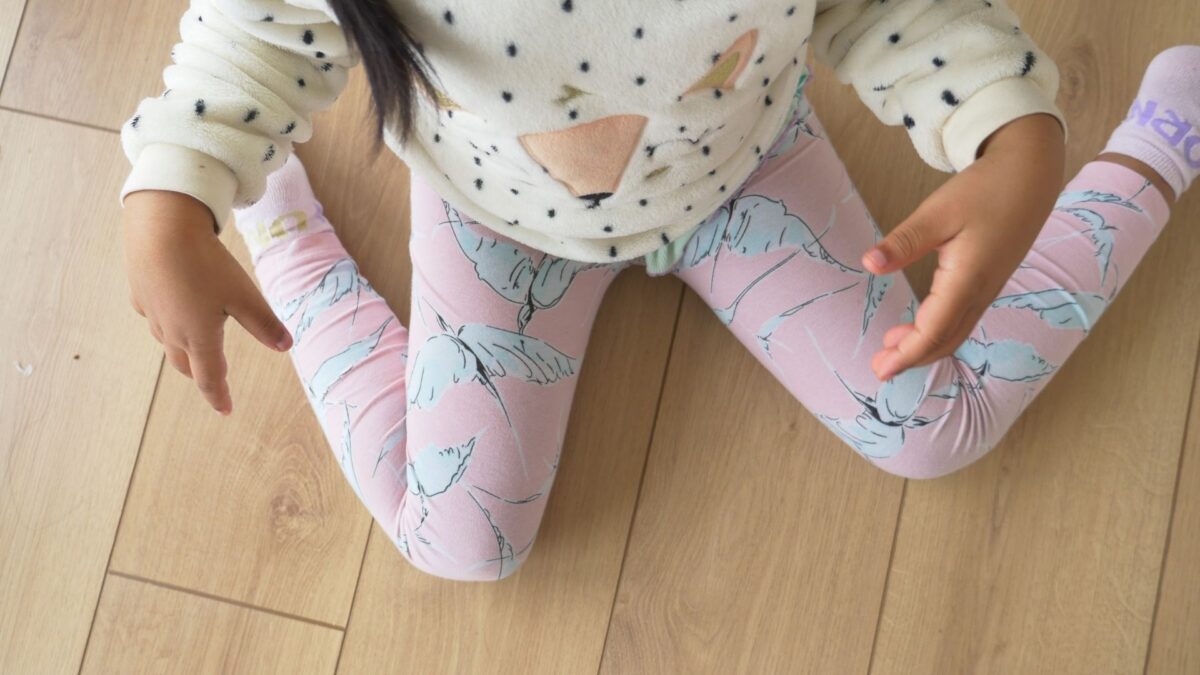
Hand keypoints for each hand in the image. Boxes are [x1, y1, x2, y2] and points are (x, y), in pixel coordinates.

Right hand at [122, 190, 292, 414]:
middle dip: (201, 375)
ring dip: (183, 351)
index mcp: (200, 337)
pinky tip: (169, 312)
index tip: (226, 410)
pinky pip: (154, 316)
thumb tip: (286, 346)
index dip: (219, 395)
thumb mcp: (244, 295)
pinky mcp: (140, 292)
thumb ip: (264, 324)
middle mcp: (172, 331)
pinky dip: (166, 322)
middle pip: (186, 363)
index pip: (210, 377)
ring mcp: (152, 313)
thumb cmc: (206, 265)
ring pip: (167, 341)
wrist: (158, 230)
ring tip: (194, 351)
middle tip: (214, 381)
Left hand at [861, 113, 1065, 380]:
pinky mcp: (989, 280)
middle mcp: (981, 290)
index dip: (907, 354)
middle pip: (946, 339)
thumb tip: (869, 265)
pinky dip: (939, 330)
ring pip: (956, 331)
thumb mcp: (937, 211)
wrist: (1031, 174)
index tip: (881, 370)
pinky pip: (963, 317)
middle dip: (913, 358)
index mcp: (968, 278)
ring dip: (925, 346)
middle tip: (879, 368)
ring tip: (891, 349)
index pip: (934, 330)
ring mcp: (989, 287)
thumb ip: (904, 242)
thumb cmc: (984, 188)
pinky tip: (918, 325)